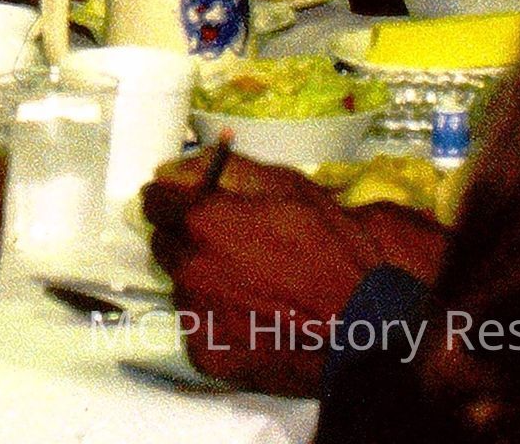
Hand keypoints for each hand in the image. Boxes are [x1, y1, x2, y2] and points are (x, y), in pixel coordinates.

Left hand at [140, 152, 447, 394]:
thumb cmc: (334, 253)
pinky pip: (199, 328)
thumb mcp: (290, 188)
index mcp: (202, 221)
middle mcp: (188, 267)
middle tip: (234, 248)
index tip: (192, 204)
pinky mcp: (206, 355)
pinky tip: (257, 319)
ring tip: (254, 287)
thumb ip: (229, 169)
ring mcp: (195, 315)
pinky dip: (219, 322)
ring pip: (182, 286)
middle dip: (190, 240)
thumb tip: (184, 165)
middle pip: (166, 244)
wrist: (365, 328)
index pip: (154, 200)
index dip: (175, 199)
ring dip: (205, 282)